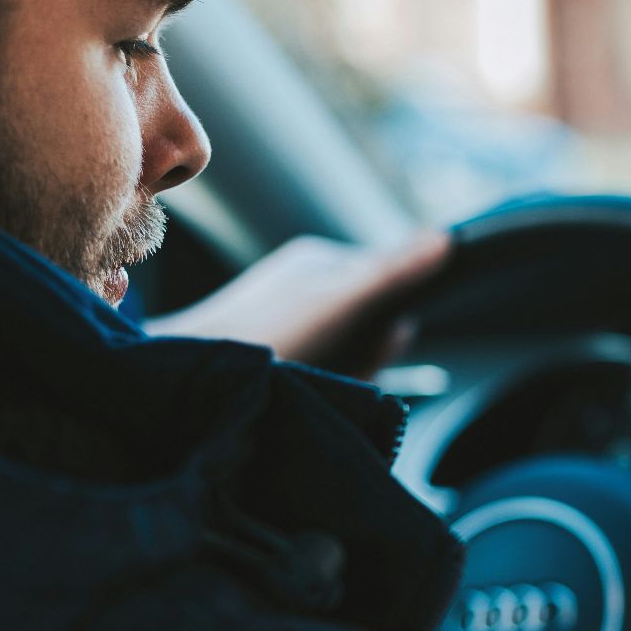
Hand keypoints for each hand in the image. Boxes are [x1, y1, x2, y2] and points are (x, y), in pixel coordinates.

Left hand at [147, 233, 449, 377]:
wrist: (185, 384)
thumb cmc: (263, 338)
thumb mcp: (340, 303)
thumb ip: (392, 272)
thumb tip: (446, 239)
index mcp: (318, 263)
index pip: (389, 284)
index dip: (391, 325)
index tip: (375, 344)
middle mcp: (300, 287)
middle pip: (368, 325)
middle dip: (366, 357)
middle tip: (336, 369)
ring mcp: (283, 322)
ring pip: (343, 355)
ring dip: (341, 377)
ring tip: (310, 382)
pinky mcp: (268, 357)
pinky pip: (316, 373)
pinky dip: (316, 388)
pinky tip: (296, 392)